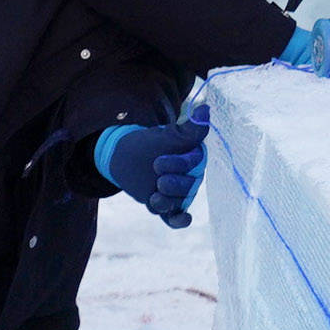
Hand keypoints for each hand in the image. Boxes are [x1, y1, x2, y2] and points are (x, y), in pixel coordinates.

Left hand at [89, 112, 208, 229]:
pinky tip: (183, 219)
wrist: (123, 157)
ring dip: (169, 201)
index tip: (157, 162)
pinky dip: (180, 221)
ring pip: (180, 202)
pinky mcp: (167, 207)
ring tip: (155, 197)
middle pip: (189, 186)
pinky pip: (176, 218)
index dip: (179, 165)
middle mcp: (190, 177)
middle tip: (159, 181)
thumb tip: (205, 109)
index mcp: (193, 157)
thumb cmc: (147, 144)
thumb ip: (189, 128)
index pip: (194, 164)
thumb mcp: (166, 136)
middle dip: (174, 185)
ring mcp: (179, 193)